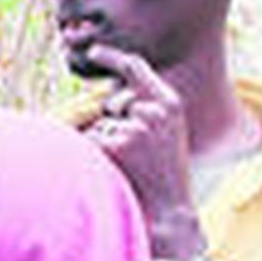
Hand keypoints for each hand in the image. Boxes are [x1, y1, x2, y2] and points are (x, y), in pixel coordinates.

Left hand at [82, 44, 201, 248]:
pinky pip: (91, 141)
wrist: (170, 208)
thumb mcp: (167, 132)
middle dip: (113, 123)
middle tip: (136, 154)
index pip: (135, 67)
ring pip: (101, 126)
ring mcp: (134, 126)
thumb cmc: (165, 173)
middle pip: (112, 103)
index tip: (92, 52)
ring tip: (132, 166)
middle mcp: (153, 110)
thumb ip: (146, 109)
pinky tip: (119, 170)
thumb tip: (110, 97)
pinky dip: (96, 155)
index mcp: (170, 102)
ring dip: (108, 144)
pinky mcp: (115, 145)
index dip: (111, 57)